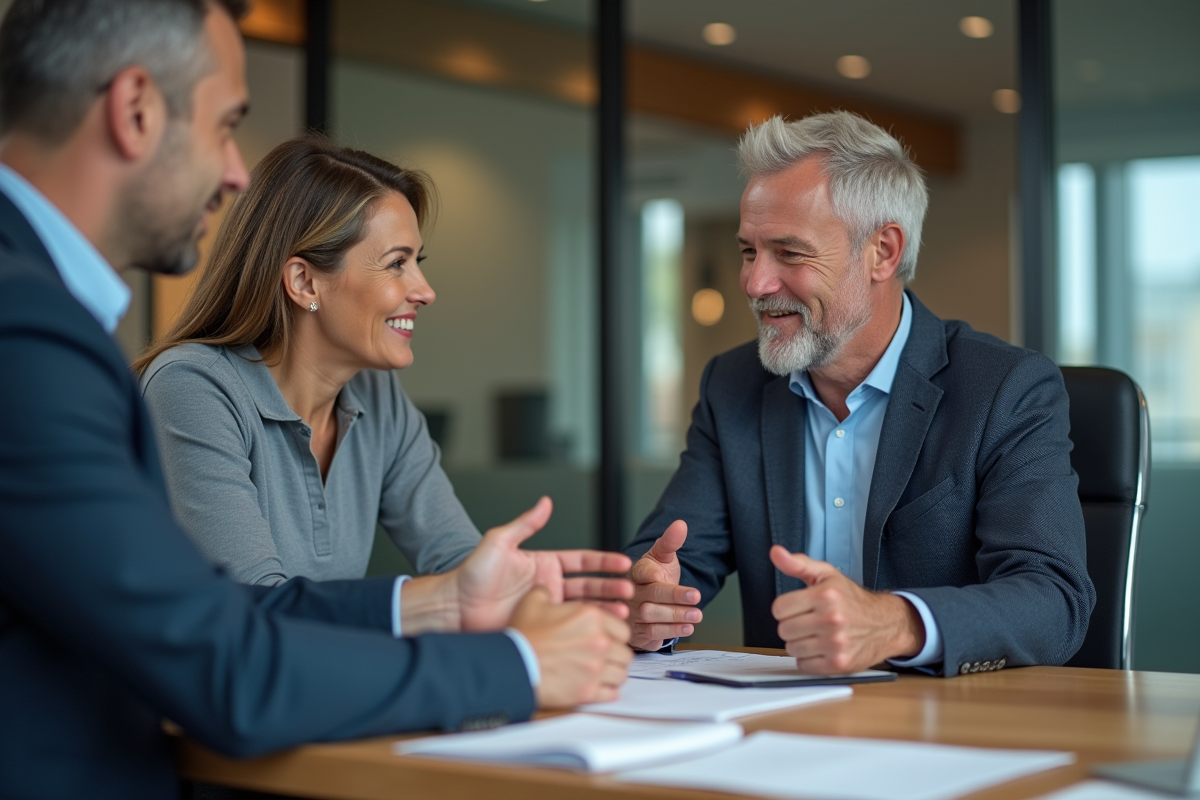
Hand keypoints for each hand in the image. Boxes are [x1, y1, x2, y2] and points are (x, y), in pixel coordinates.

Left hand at [455, 497, 632, 631]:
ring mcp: (545, 609)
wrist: (454, 608)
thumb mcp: (499, 542)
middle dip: (610, 587)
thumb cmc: (472, 574)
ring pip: (582, 609)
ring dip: (603, 609)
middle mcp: (548, 586)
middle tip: (628, 591)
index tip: (623, 564)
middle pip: (589, 586)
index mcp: (543, 565)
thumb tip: (545, 502)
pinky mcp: (540, 628)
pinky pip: (567, 629)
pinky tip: (601, 631)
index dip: (603, 562)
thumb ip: (525, 524)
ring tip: (621, 612)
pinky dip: (586, 629)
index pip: (582, 561)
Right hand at [510, 587, 631, 707]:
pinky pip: (612, 694)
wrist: (514, 665)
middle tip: (606, 659)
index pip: (622, 629)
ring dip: (614, 674)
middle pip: (625, 653)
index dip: (615, 635)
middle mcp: (600, 642)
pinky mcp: (589, 691)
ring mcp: (596, 668)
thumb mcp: (532, 602)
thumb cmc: (524, 635)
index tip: (609, 640)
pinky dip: (607, 692)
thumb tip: (547, 588)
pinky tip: (599, 689)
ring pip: (621, 674)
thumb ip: (546, 592)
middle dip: (617, 656)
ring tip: (603, 674)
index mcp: (592, 618)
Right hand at [627, 520, 702, 650]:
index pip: (643, 573)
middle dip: (674, 598)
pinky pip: (652, 634)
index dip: (653, 575)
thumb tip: (681, 524)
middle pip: (651, 596)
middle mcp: (632, 594)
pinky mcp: (638, 632)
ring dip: (676, 617)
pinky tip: (688, 627)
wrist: (644, 603)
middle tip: (696, 598)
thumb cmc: (654, 577)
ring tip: (697, 615)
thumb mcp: (662, 558)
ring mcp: (633, 614)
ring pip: (651, 617)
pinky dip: (671, 631)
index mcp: (637, 573)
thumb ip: (670, 542)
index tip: (666, 576)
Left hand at [769, 546, 923, 673]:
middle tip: (809, 621)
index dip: (786, 608)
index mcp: (825, 595)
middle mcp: (832, 619)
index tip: (798, 607)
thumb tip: (776, 552)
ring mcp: (836, 643)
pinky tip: (821, 648)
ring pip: (791, 648)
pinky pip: (803, 665)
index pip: (779, 608)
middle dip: (793, 625)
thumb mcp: (826, 574)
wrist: (885, 624)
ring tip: (817, 634)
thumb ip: (798, 564)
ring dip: (800, 643)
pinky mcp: (839, 664)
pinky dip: (808, 659)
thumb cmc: (852, 599)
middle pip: (784, 630)